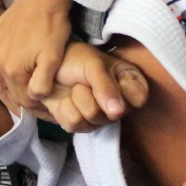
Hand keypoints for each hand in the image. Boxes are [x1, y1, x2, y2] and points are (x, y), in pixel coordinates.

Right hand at [0, 0, 71, 109]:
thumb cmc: (52, 28)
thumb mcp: (53, 59)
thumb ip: (42, 84)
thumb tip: (34, 98)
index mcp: (11, 71)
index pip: (21, 100)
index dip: (35, 106)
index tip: (47, 106)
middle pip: (4, 92)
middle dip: (18, 101)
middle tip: (33, 103)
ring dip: (4, 89)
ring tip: (18, 92)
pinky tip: (6, 72)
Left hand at [35, 43, 149, 132]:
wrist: (46, 67)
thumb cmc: (75, 59)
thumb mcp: (93, 65)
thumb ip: (106, 86)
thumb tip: (118, 112)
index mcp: (128, 83)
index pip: (139, 98)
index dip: (124, 91)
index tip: (111, 74)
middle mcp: (118, 104)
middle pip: (114, 113)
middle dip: (94, 93)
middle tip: (86, 79)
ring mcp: (100, 117)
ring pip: (92, 117)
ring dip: (77, 98)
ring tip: (74, 87)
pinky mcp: (80, 125)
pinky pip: (75, 123)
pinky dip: (64, 107)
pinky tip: (64, 98)